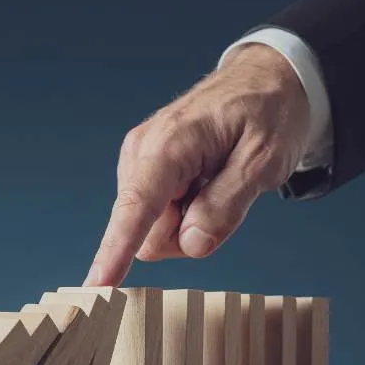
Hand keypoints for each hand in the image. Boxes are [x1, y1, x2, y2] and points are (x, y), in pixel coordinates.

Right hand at [83, 43, 310, 286]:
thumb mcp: (264, 161)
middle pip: (148, 233)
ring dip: (188, 222)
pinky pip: (157, 214)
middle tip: (227, 197)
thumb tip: (190, 245)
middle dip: (186, 234)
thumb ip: (226, 206)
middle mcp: (141, 153)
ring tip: (218, 183)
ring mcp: (139, 161)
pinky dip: (185, 211)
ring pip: (152, 228)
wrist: (266, 78)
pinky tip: (205, 182)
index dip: (115, 253)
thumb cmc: (268, 112)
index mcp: (168, 146)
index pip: (135, 210)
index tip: (95, 287)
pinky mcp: (144, 168)